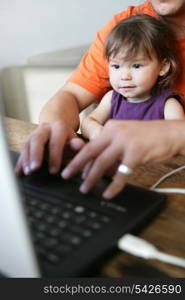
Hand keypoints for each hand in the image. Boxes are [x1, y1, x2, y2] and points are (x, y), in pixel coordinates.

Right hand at [15, 120, 79, 174]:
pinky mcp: (27, 140)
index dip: (54, 156)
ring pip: (27, 144)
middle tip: (35, 168)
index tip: (54, 171)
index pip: (55, 142)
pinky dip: (20, 161)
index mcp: (59, 127)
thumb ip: (77, 145)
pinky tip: (19, 171)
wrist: (58, 129)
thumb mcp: (75, 141)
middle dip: (36, 154)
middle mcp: (45, 128)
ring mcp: (34, 133)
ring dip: (26, 159)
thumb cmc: (68, 140)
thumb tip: (80, 145)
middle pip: (37, 139)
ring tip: (28, 172)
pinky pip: (22, 150)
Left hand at [62, 119, 182, 198]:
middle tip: (66, 176)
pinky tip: (109, 193)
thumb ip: (112, 149)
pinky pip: (121, 174)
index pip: (91, 145)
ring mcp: (125, 142)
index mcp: (111, 127)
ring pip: (102, 163)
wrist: (172, 133)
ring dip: (92, 178)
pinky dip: (113, 186)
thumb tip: (99, 168)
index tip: (72, 169)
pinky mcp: (136, 153)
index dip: (80, 159)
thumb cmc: (149, 137)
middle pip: (90, 152)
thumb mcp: (126, 137)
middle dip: (76, 166)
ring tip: (85, 189)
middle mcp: (115, 132)